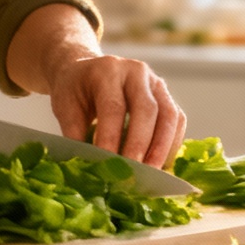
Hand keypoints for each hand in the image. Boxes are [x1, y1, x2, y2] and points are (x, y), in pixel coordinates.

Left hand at [46, 54, 186, 167]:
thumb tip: (87, 168)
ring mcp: (155, 82)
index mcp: (107, 70)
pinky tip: (159, 164)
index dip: (112, 138)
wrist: (86, 72)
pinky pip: (177, 121)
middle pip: (147, 109)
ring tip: (151, 175)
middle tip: (133, 174)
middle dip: (140, 145)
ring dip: (161, 148)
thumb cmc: (76, 91)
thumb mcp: (66, 108)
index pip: (113, 107)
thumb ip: (75, 135)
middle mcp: (135, 71)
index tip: (107, 166)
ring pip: (169, 115)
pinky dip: (171, 144)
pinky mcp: (166, 96)